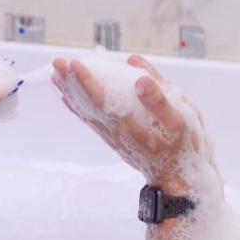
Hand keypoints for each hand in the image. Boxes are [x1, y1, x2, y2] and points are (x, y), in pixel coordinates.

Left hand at [51, 54, 208, 191]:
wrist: (178, 177)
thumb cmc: (184, 145)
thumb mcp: (182, 120)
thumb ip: (159, 99)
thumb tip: (139, 75)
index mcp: (134, 126)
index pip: (104, 102)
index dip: (88, 82)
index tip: (76, 64)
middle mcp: (118, 133)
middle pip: (89, 105)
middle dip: (72, 83)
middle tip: (57, 62)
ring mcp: (113, 137)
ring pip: (87, 113)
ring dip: (70, 93)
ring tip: (55, 74)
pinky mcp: (113, 139)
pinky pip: (90, 121)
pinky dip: (76, 108)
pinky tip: (66, 97)